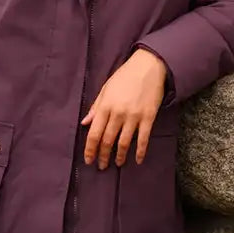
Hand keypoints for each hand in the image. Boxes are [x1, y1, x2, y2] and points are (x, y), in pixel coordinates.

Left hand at [81, 48, 167, 168]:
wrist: (149, 66)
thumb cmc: (125, 76)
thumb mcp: (106, 88)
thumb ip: (95, 107)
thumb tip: (85, 123)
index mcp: (105, 106)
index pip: (94, 133)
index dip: (90, 149)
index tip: (88, 160)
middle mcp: (118, 113)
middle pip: (107, 140)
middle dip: (103, 155)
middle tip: (101, 166)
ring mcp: (134, 116)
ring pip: (124, 142)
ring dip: (119, 156)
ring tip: (118, 164)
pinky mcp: (148, 117)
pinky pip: (143, 139)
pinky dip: (140, 151)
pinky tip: (138, 160)